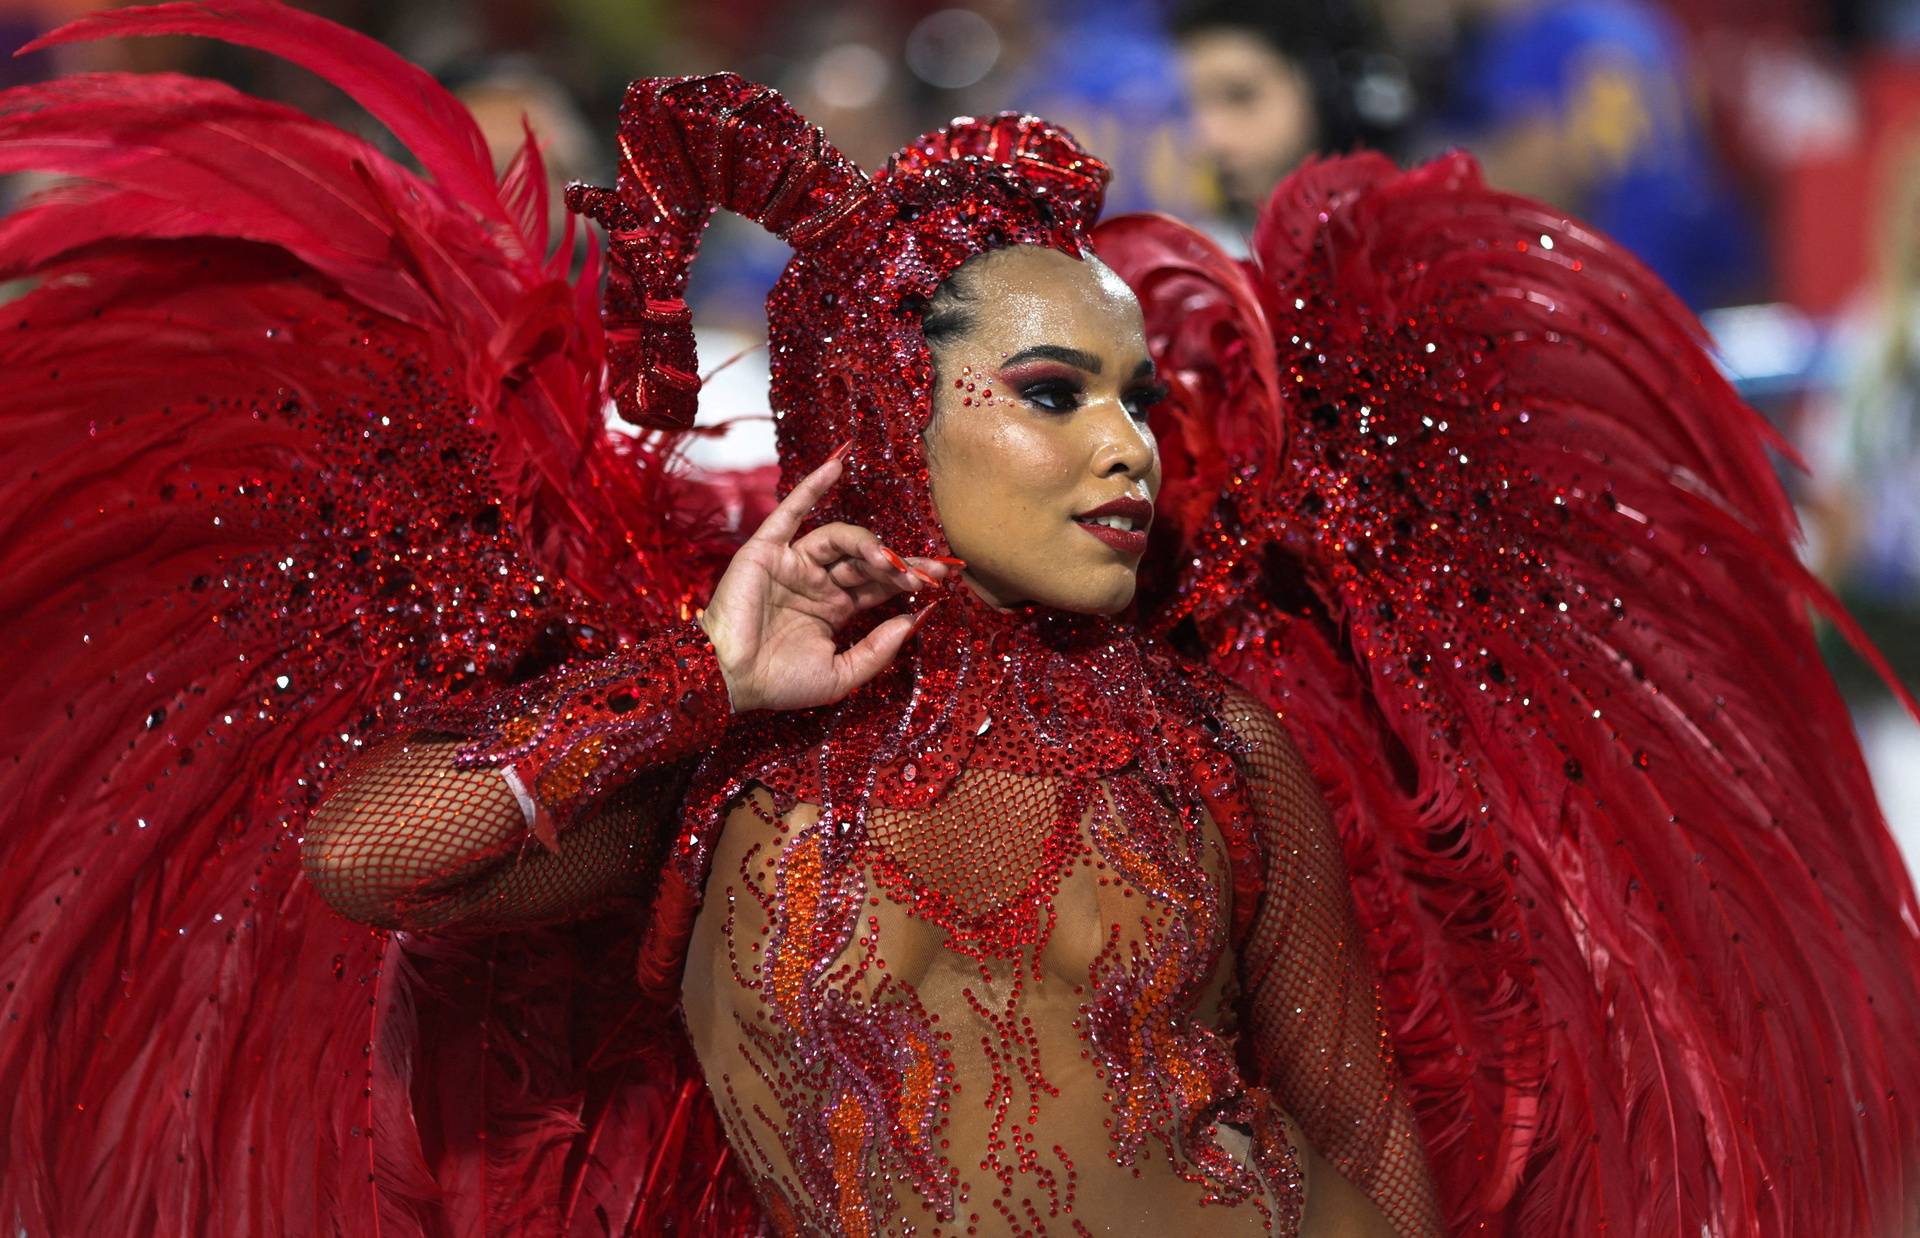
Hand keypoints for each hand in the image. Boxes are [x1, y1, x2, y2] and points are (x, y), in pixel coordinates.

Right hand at [699, 449, 956, 712]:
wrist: (730, 680)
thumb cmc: (779, 684)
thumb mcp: (842, 674)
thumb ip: (879, 649)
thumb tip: (915, 618)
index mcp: (834, 609)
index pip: (879, 585)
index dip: (909, 580)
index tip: (941, 581)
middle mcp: (817, 582)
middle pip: (867, 561)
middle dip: (900, 564)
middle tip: (932, 570)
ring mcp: (793, 564)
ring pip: (840, 539)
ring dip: (868, 544)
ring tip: (889, 560)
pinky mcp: (767, 551)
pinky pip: (791, 512)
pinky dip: (813, 487)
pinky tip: (838, 464)